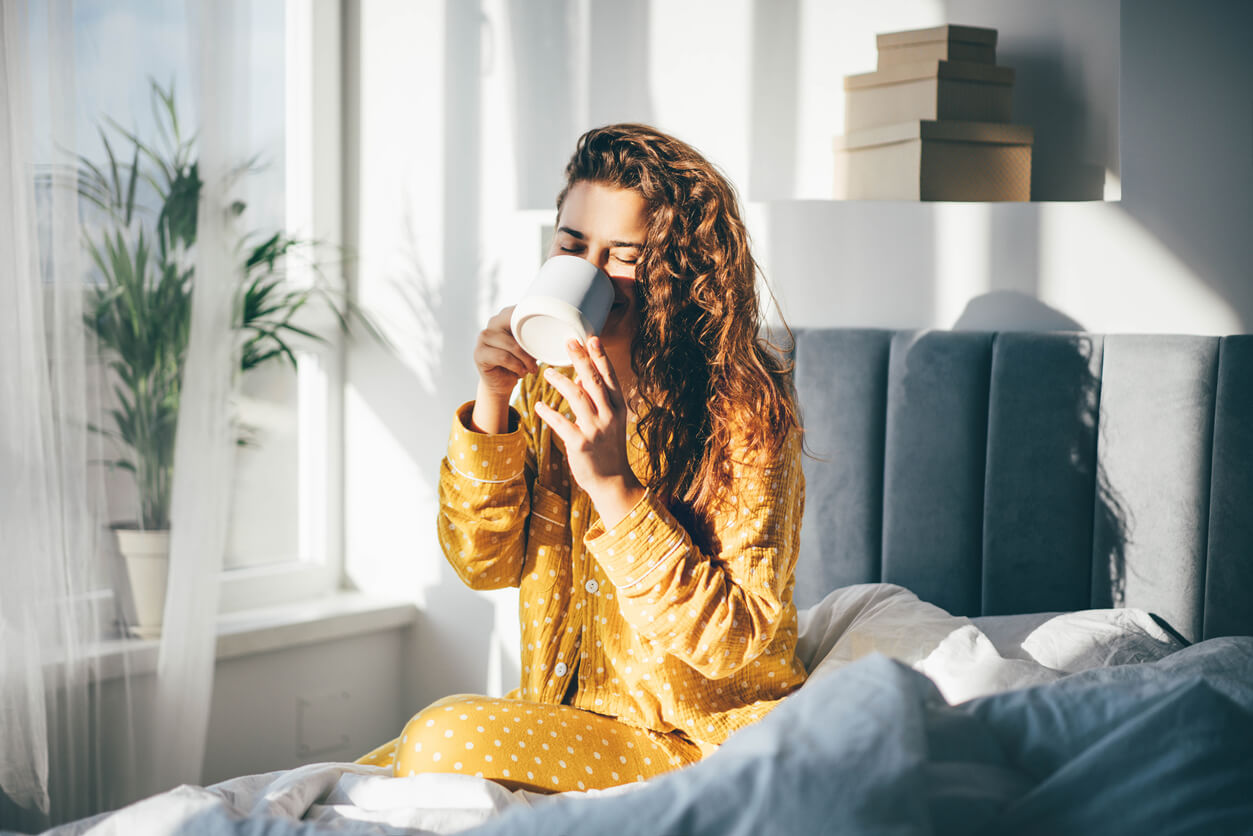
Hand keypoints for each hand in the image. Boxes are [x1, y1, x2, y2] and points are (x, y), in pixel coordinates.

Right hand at [473, 306, 539, 399]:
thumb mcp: (530, 346)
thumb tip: (569, 330)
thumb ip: (538, 336)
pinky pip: (503, 357)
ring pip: (511, 345)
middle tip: (537, 359)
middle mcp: (491, 324)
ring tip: (530, 368)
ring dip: (525, 360)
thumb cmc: (518, 362)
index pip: (518, 311)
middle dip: (530, 346)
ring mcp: (483, 338)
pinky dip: (516, 366)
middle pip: (515, 328)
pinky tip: (521, 372)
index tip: (544, 333)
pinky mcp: (479, 354)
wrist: (501, 384)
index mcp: (504, 317)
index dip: (532, 320)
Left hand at [535, 336, 645, 527]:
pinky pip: (561, 422)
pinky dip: (549, 412)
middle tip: (569, 341)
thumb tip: (584, 377)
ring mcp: (595, 429)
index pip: (609, 376)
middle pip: (594, 380)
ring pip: (576, 396)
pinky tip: (539, 405)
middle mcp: (609, 415)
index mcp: (617, 407)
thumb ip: (599, 399)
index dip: (599, 356)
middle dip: (581, 359)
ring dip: (560, 381)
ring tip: (546, 372)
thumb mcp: (611, 421)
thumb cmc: (608, 448)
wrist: (612, 481)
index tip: (590, 337)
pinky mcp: (580, 443)